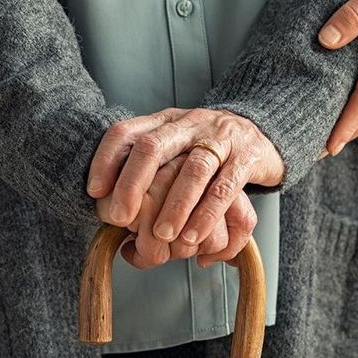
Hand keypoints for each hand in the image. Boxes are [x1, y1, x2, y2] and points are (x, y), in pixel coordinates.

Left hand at [87, 108, 282, 254]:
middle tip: (120, 218)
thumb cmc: (207, 149)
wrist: (263, 132)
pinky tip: (194, 236)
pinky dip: (207, 214)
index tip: (95, 191)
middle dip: (132, 184)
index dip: (106, 160)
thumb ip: (147, 170)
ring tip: (162, 236)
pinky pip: (226, 186)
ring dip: (174, 205)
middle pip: (153, 147)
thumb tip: (108, 210)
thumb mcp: (175, 147)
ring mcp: (219, 138)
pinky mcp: (247, 156)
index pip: (126, 132)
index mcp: (165, 122)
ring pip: (193, 169)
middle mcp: (189, 124)